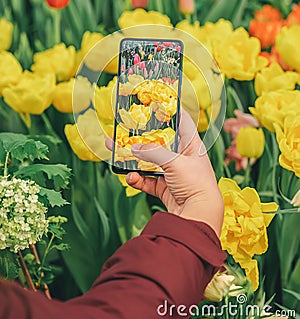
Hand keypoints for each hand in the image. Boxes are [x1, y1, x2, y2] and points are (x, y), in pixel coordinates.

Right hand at [106, 109, 223, 236]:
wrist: (198, 217)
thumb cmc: (196, 184)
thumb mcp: (175, 162)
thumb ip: (153, 152)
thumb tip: (134, 148)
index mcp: (191, 144)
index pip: (181, 121)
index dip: (169, 110)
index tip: (154, 102)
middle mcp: (183, 156)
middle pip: (159, 142)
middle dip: (141, 138)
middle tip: (125, 129)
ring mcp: (173, 172)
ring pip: (150, 161)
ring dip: (134, 159)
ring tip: (117, 152)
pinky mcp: (165, 188)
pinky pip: (147, 179)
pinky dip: (138, 179)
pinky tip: (130, 177)